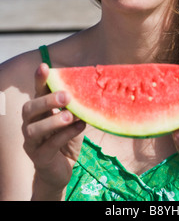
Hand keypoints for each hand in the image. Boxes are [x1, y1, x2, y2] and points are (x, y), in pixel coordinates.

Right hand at [22, 63, 85, 197]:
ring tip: (70, 115)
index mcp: (39, 111)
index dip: (39, 79)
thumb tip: (92, 86)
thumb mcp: (73, 119)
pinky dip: (64, 135)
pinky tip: (79, 127)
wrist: (62, 170)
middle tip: (65, 96)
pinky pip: (49, 146)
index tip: (44, 66)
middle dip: (46, 101)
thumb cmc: (67, 139)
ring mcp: (32, 143)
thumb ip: (76, 106)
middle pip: (29, 109)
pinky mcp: (39, 158)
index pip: (36, 92)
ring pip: (33, 129)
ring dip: (53, 120)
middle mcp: (30, 124)